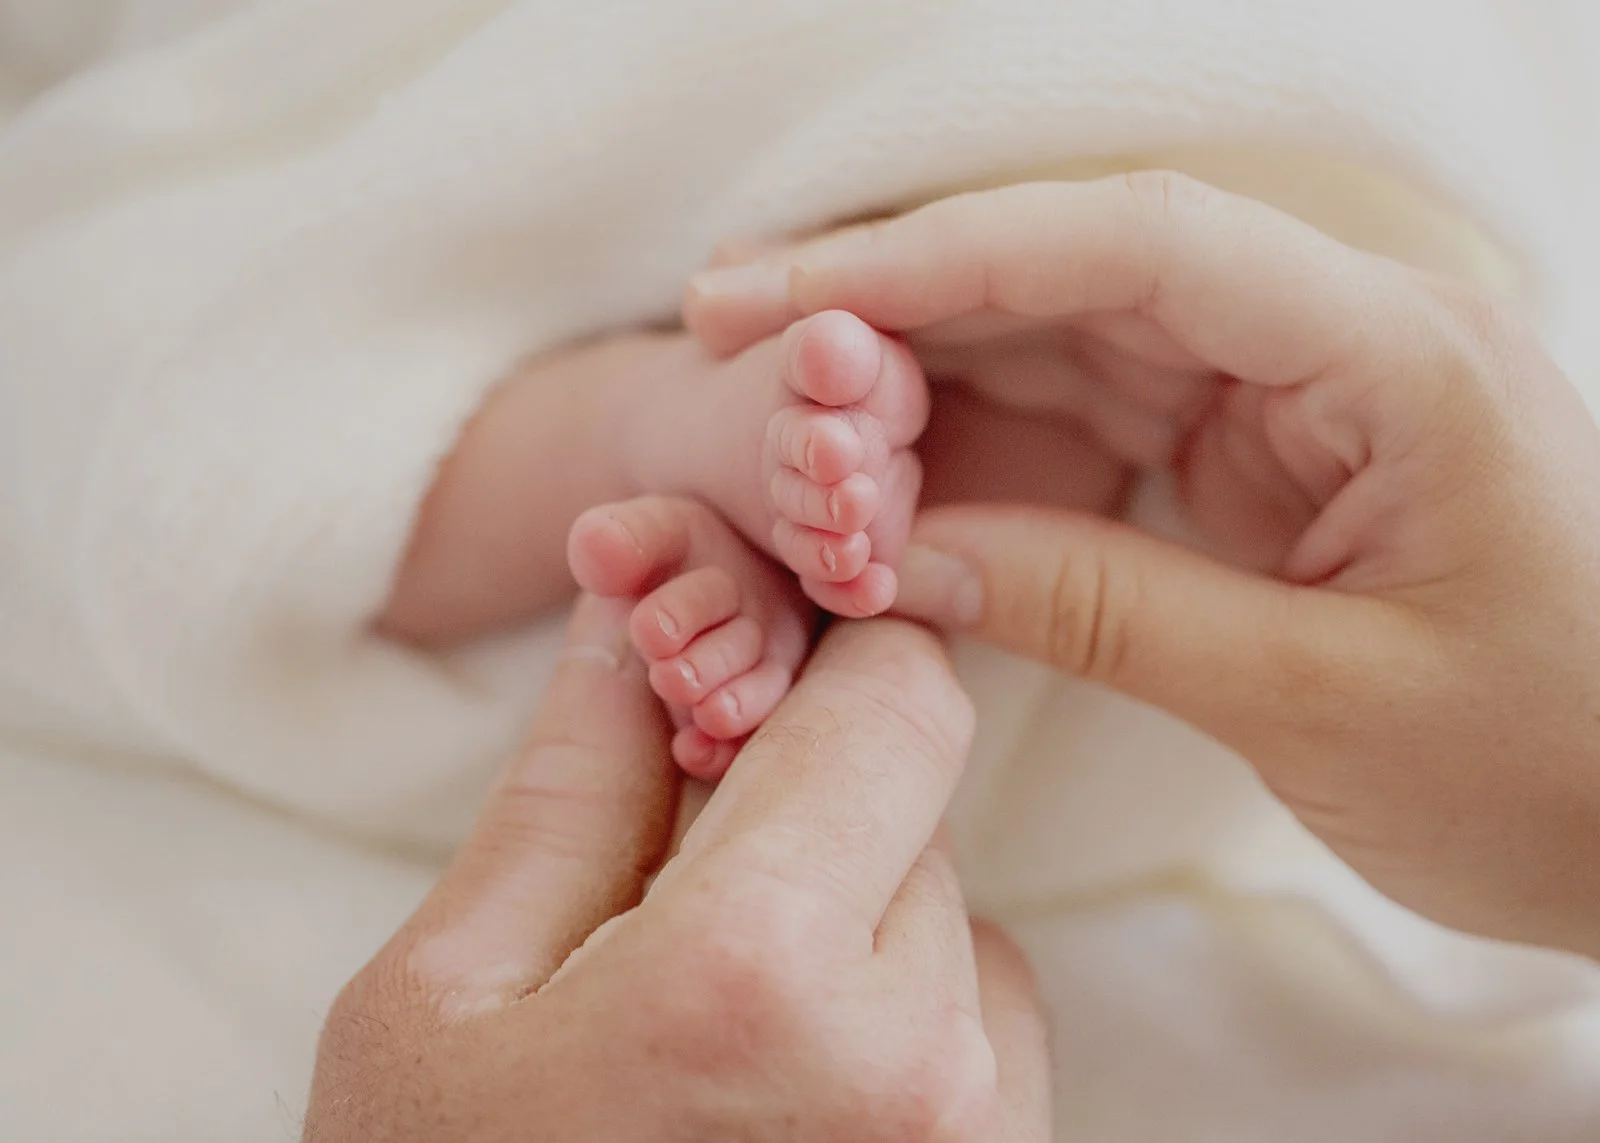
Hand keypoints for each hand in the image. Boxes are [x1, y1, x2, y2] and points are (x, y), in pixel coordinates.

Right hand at [304, 597, 1050, 1140]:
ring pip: (952, 908)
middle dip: (808, 801)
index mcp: (758, 976)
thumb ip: (573, 780)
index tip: (758, 675)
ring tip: (718, 1020)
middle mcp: (918, 1064)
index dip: (830, 659)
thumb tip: (636, 612)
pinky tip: (778, 1087)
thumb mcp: (449, 991)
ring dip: (851, 913)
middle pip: (922, 800)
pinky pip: (980, 1020)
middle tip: (680, 880)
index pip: (899, 701)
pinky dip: (895, 1010)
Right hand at [685, 174, 1599, 958]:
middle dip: (903, 302)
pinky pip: (1102, 422)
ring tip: (792, 419)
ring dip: (932, 376)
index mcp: (1395, 352)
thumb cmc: (1556, 771)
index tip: (785, 299)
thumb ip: (1105, 609)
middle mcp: (1338, 340)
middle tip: (737, 334)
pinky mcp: (1266, 460)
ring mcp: (1298, 397)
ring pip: (1076, 343)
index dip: (938, 259)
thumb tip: (908, 557)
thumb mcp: (1321, 699)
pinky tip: (894, 472)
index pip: (1134, 247)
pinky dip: (991, 448)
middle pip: (1082, 273)